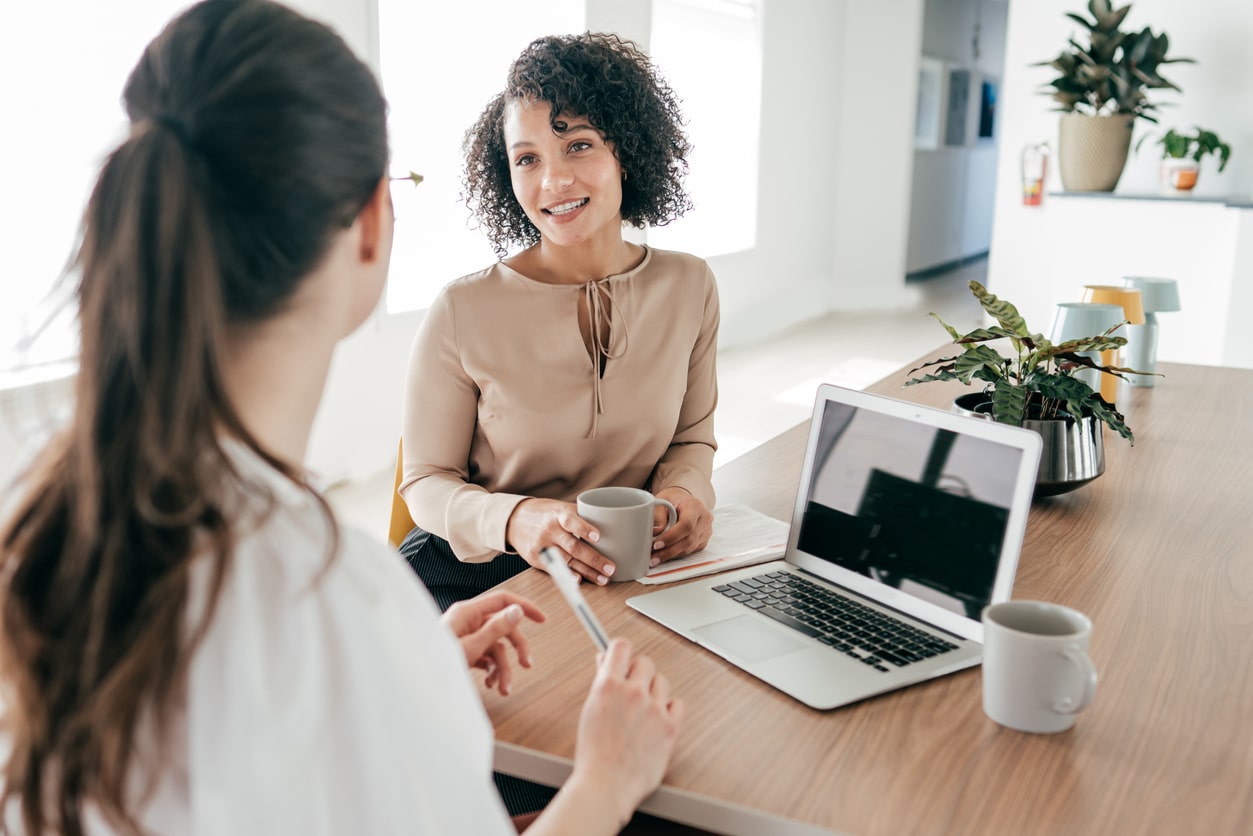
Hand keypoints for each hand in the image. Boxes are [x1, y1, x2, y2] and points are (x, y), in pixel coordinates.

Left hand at [441, 590, 544, 695]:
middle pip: (503, 628)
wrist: (416, 680)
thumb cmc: (436, 662)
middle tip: (527, 665)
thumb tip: (516, 611)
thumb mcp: (471, 647)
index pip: (503, 600)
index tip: (542, 619)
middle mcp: (468, 621)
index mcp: (468, 612)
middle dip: (516, 649)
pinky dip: (491, 670)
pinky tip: (491, 684)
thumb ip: (495, 629)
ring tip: (503, 688)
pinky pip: (486, 656)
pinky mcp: (464, 650)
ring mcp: (465, 636)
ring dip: (503, 668)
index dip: (524, 607)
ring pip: (495, 647)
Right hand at [506, 497, 616, 585]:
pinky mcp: (535, 559)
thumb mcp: (561, 508)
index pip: (571, 520)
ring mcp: (542, 545)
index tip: (598, 536)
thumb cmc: (547, 513)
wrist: (515, 519)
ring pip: (567, 561)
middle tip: (611, 568)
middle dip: (594, 559)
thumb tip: (612, 528)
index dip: (584, 528)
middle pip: (573, 547)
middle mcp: (549, 529)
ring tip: (603, 579)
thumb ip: (581, 517)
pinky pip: (555, 569)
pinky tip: (580, 581)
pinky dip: (568, 576)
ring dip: (587, 572)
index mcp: (558, 514)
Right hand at [569, 639, 683, 823]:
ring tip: (643, 711)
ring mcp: (654, 709)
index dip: (621, 650)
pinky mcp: (670, 727)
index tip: (621, 658)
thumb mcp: (590, 711)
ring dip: (654, 691)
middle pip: (645, 662)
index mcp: (608, 686)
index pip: (621, 647)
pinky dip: (670, 709)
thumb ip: (602, 684)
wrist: (606, 785)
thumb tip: (606, 663)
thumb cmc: (594, 755)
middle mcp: (633, 693)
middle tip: (631, 688)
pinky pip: (677, 704)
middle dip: (638, 673)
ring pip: (662, 682)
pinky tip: (658, 719)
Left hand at [650, 488, 712, 565]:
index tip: (657, 544)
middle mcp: (704, 519)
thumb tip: (655, 532)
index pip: (687, 524)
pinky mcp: (703, 540)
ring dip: (671, 555)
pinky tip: (664, 556)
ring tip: (655, 559)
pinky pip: (690, 551)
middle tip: (653, 557)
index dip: (672, 537)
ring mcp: (705, 531)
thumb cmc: (673, 500)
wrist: (683, 501)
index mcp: (695, 506)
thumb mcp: (661, 500)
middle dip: (669, 551)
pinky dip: (676, 554)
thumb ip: (658, 515)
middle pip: (688, 539)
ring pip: (689, 548)